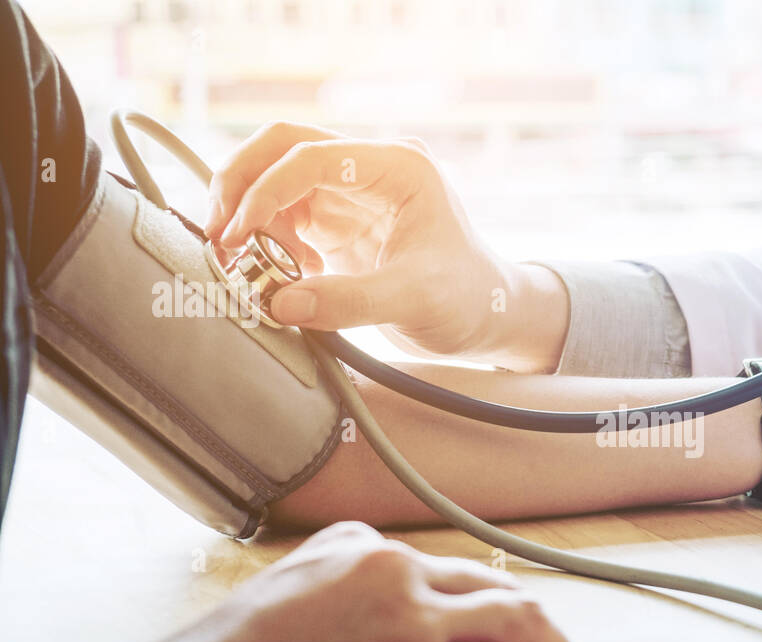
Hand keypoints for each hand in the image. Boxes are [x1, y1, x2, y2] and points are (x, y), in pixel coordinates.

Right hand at [150, 522, 578, 641]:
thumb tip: (367, 606)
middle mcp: (395, 569)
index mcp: (361, 546)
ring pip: (524, 618)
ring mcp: (411, 617)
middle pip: (501, 587)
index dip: (484, 612)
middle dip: (538, 629)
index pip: (452, 570)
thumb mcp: (280, 588)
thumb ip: (333, 579)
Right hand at [205, 123, 568, 372]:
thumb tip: (279, 303)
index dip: (265, 190)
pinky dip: (265, 240)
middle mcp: (370, 168)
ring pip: (275, 179)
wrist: (487, 316)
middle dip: (240, 184)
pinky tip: (275, 273)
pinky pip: (283, 216)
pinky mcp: (338, 223)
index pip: (310, 155)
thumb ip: (349, 302)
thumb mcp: (414, 300)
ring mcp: (351, 193)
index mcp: (397, 166)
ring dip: (248, 214)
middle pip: (281, 147)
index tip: (239, 234)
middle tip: (217, 234)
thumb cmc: (467, 298)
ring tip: (243, 263)